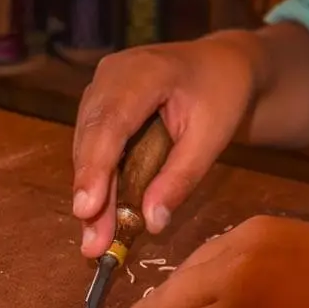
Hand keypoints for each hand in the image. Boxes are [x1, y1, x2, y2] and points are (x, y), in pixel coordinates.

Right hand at [72, 34, 260, 257]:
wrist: (222, 62)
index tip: (86, 210)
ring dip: (91, 192)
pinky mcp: (100, 102)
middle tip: (93, 245)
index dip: (96, 168)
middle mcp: (112, 74)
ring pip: (87, 145)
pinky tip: (101, 214)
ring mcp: (101, 85)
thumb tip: (152, 225)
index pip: (111, 122)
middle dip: (91, 194)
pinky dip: (98, 178)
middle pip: (92, 139)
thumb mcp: (212, 136)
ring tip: (96, 240)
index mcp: (145, 71)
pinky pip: (93, 143)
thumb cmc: (222, 94)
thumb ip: (182, 177)